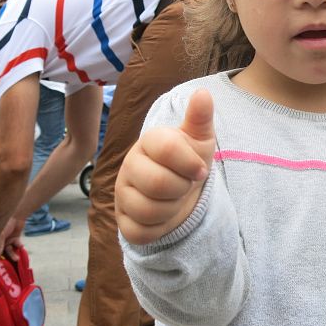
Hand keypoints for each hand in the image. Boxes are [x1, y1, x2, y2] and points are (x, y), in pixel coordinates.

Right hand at [0, 216, 24, 261]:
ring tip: (16, 258)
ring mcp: (6, 241)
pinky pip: (16, 246)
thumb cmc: (4, 224)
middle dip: (3, 260)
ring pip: (9, 251)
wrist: (17, 215)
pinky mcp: (14, 239)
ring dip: (13, 255)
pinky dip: (18, 246)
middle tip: (7, 266)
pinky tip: (21, 246)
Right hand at [116, 89, 215, 244]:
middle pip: (159, 183)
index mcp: (149, 141)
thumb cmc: (189, 161)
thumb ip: (200, 118)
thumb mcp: (200, 139)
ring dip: (173, 208)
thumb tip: (203, 94)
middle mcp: (129, 164)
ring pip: (149, 209)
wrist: (180, 192)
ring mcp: (122, 192)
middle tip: (185, 184)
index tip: (202, 170)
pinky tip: (163, 215)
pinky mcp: (122, 220)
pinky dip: (160, 228)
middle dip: (182, 188)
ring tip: (175, 198)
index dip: (191, 163)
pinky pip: (141, 231)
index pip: (168, 148)